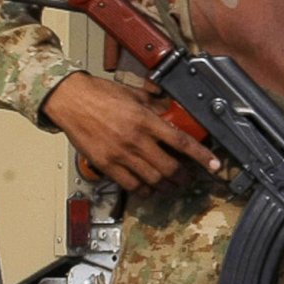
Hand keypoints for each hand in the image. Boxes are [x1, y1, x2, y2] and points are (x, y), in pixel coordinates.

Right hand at [42, 73, 218, 191]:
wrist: (68, 99)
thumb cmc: (98, 93)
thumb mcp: (133, 93)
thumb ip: (155, 102)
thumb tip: (171, 107)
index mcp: (145, 120)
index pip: (181, 142)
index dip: (202, 156)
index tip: (214, 165)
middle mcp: (135, 140)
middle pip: (169, 167)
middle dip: (184, 177)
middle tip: (190, 178)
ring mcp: (120, 154)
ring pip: (152, 179)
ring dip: (166, 186)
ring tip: (172, 186)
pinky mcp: (105, 164)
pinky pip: (130, 185)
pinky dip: (143, 190)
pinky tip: (149, 189)